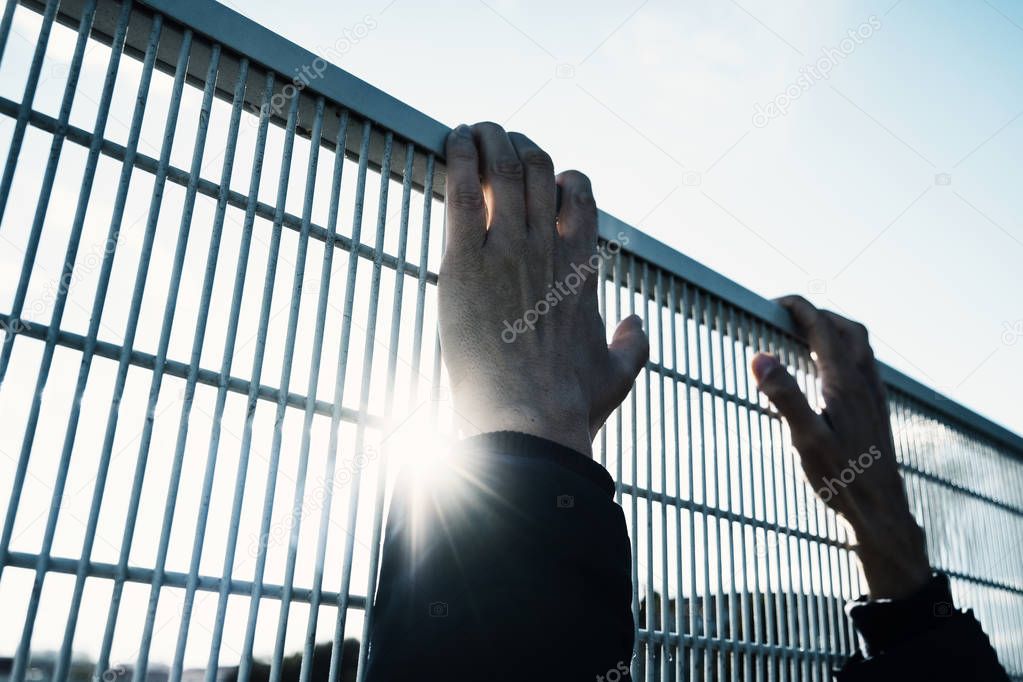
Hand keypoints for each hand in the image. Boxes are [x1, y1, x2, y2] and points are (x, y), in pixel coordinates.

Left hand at [438, 123, 648, 455]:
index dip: (560, 177)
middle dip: (518, 145)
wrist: (528, 418)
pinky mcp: (465, 262)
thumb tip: (638, 323)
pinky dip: (457, 157)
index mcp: (582, 266)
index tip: (541, 179)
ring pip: (503, 168)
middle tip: (497, 142)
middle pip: (538, 168)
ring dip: (487, 138)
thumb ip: (634, 345)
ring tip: (471, 128)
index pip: (578, 195)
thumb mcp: (617, 375)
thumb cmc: (570, 404)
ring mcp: (508, 250)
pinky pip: (462, 192)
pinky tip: (450, 139)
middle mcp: (549, 247)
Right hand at [751, 296, 929, 598]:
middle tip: (788, 315)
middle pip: (846, 328)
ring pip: (860, 345)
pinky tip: (832, 371)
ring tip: (808, 334)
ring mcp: (874, 395)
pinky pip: (865, 364)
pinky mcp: (877, 410)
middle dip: (817, 313)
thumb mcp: (804, 439)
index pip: (821, 327)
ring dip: (834, 329)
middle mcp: (863, 382)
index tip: (775, 302)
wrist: (882, 510)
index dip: (798, 308)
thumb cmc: (841, 479)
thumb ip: (783, 395)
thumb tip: (759, 357)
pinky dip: (845, 351)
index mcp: (843, 383)